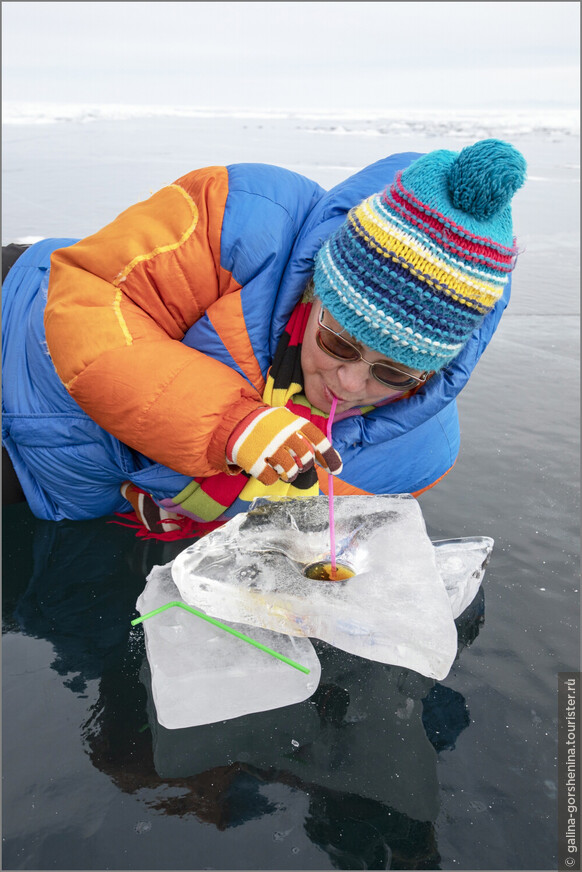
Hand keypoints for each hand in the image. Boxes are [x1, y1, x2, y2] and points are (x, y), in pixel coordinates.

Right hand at [227, 406, 341, 485]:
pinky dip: (272, 477)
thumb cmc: (270, 426)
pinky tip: (268, 468)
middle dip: (304, 466)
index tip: (335, 471)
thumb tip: (335, 463)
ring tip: (283, 467)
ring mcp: (269, 448)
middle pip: (306, 460)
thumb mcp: (289, 422)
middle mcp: (284, 435)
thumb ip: (310, 438)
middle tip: (296, 463)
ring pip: (291, 472)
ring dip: (289, 474)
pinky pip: (271, 479)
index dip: (330, 457)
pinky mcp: (255, 461)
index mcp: (295, 423)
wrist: (237, 422)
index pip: (319, 441)